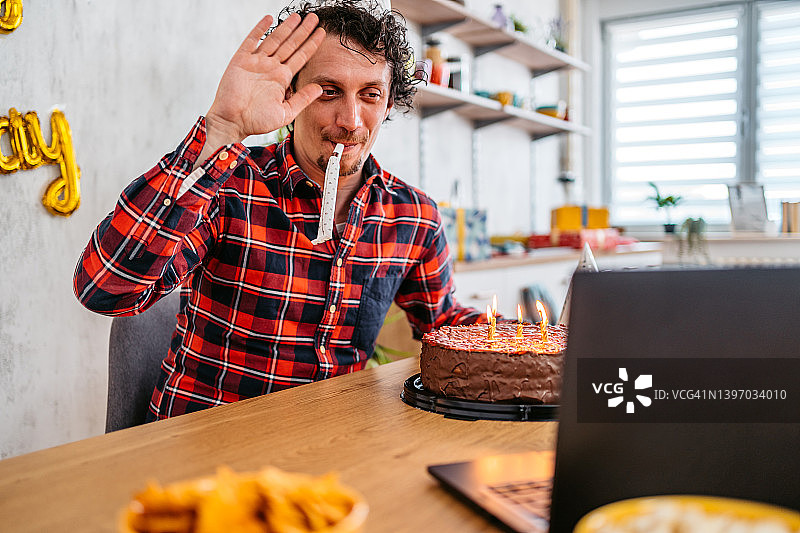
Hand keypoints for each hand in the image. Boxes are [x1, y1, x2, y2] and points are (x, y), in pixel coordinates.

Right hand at [204, 13, 325, 147]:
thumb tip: (320, 88)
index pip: (300, 57)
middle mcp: (271, 67)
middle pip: (290, 44)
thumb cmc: (257, 121)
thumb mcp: (286, 113)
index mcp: (282, 79)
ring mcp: (256, 62)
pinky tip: (269, 18)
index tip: (321, 33)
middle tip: (314, 18)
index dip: (311, 44)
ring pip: (275, 40)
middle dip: (303, 31)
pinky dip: (259, 29)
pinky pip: (251, 40)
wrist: (233, 122)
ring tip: (297, 16)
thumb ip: (302, 99)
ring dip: (286, 27)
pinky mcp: (241, 60)